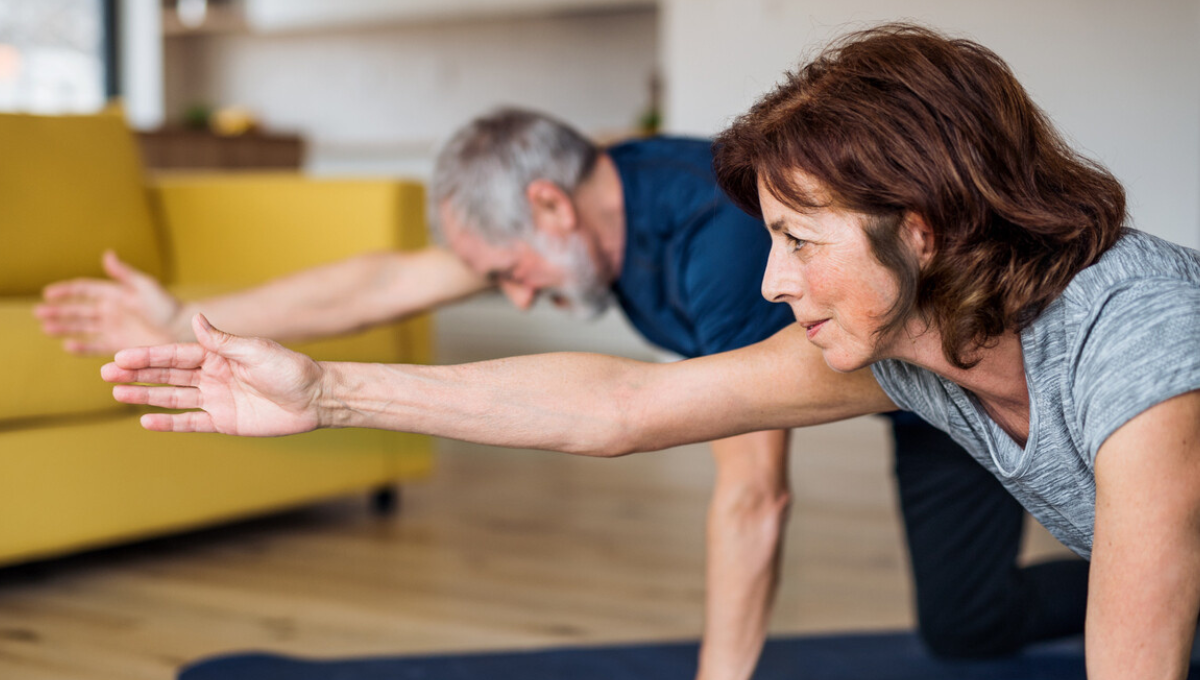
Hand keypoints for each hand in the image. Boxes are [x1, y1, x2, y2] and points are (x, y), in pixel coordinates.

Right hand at [36, 250, 182, 354]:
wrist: (185, 331)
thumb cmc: (169, 307)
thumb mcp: (146, 287)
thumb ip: (124, 274)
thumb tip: (106, 254)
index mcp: (117, 294)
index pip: (85, 289)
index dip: (67, 291)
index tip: (47, 293)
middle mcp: (113, 311)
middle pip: (79, 310)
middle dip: (59, 311)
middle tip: (38, 313)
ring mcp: (116, 329)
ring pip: (83, 327)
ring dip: (64, 327)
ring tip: (46, 328)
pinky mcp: (121, 346)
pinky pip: (96, 346)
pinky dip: (82, 346)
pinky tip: (68, 346)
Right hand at [103, 314, 324, 436]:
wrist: (315, 398)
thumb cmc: (290, 368)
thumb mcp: (255, 350)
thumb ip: (223, 341)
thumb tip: (197, 318)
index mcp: (218, 355)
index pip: (176, 354)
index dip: (148, 357)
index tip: (120, 358)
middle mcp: (213, 376)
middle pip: (168, 375)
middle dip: (137, 374)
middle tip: (105, 375)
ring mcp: (216, 399)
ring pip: (173, 397)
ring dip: (145, 396)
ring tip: (117, 394)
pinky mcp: (224, 422)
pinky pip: (191, 423)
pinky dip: (169, 423)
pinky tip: (146, 421)